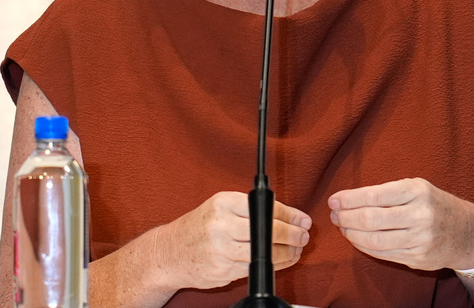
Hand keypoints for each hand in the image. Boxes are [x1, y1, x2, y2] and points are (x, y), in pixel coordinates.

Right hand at [158, 191, 311, 289]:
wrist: (169, 252)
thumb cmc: (198, 228)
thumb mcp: (220, 207)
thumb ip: (249, 208)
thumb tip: (288, 214)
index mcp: (223, 203)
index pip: (265, 208)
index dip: (290, 215)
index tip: (303, 219)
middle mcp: (221, 224)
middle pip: (268, 230)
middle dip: (292, 234)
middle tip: (304, 235)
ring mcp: (221, 249)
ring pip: (265, 252)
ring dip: (287, 252)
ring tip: (296, 249)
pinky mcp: (223, 270)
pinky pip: (255, 268)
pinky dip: (273, 265)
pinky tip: (281, 260)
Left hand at [328, 178, 473, 271]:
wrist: (468, 233)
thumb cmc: (435, 205)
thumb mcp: (417, 188)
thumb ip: (387, 193)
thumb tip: (348, 200)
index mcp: (417, 191)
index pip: (374, 195)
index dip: (349, 199)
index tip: (334, 200)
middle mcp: (420, 215)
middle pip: (371, 219)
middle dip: (346, 217)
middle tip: (335, 214)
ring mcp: (420, 239)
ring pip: (374, 240)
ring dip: (352, 234)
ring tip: (343, 227)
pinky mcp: (418, 259)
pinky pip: (383, 254)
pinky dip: (365, 247)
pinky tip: (357, 239)